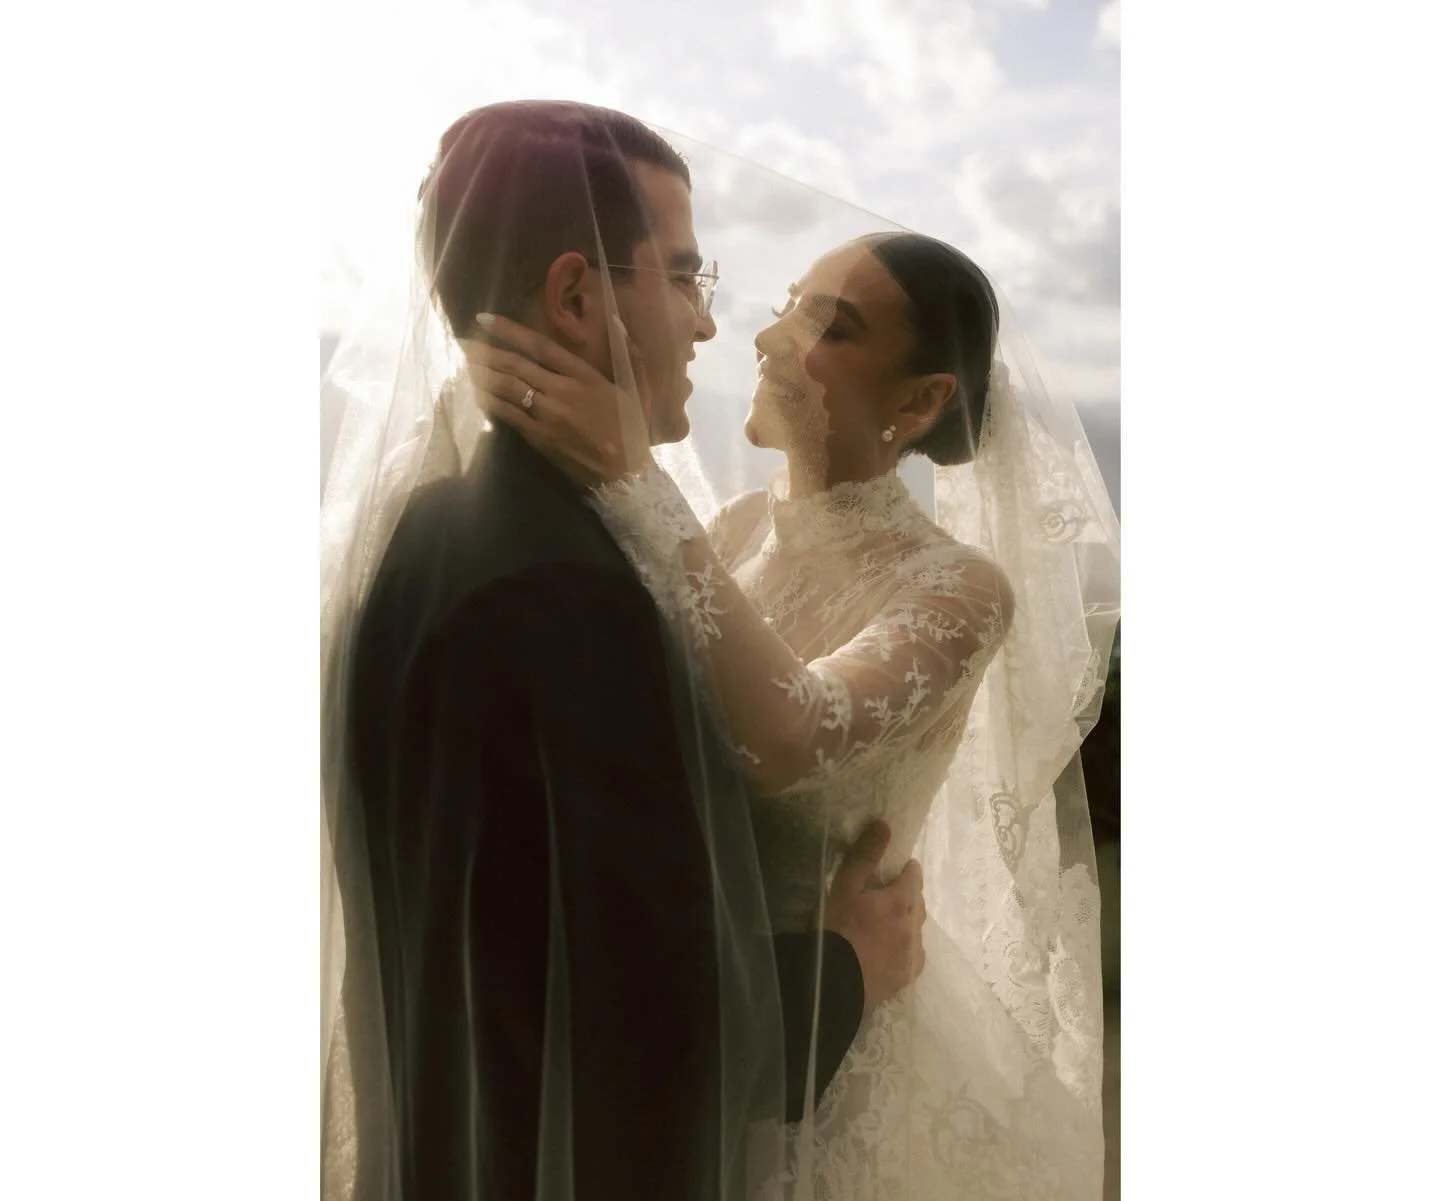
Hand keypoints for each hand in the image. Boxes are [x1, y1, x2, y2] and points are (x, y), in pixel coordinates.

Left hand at [460, 312, 654, 487]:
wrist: (626, 475)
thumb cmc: (633, 432)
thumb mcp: (640, 389)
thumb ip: (630, 355)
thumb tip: (619, 321)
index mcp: (585, 375)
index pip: (540, 345)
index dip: (509, 330)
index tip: (484, 319)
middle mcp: (563, 390)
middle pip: (515, 365)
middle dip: (484, 352)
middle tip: (461, 343)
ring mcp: (549, 414)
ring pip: (507, 387)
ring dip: (481, 374)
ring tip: (462, 364)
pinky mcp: (539, 437)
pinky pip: (508, 414)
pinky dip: (489, 402)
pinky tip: (474, 393)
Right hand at [820, 821, 926, 1014]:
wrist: (834, 983)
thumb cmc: (837, 929)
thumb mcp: (845, 887)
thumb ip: (866, 856)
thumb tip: (884, 825)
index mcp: (901, 901)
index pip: (914, 876)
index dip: (905, 871)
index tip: (894, 871)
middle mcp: (914, 926)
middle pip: (918, 903)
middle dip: (907, 895)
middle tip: (885, 896)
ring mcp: (914, 954)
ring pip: (917, 929)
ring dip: (906, 922)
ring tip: (885, 925)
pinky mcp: (908, 977)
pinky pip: (914, 955)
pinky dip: (906, 947)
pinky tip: (891, 950)